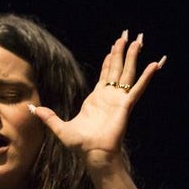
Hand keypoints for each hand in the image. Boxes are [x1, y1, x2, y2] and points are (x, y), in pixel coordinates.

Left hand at [29, 30, 162, 169]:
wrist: (93, 153)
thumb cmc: (80, 144)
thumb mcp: (60, 128)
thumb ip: (48, 117)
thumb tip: (32, 109)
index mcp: (96, 98)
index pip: (105, 74)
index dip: (109, 59)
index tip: (114, 46)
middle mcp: (109, 96)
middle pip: (117, 68)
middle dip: (122, 51)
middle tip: (127, 35)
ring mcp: (119, 99)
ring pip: (128, 72)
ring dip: (133, 56)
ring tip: (138, 40)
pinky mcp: (126, 105)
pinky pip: (138, 88)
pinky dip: (147, 76)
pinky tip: (155, 64)